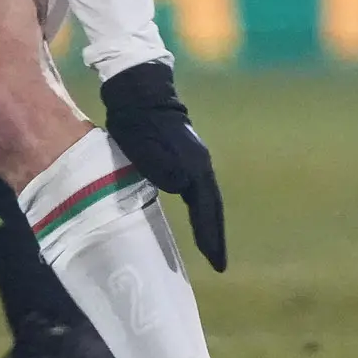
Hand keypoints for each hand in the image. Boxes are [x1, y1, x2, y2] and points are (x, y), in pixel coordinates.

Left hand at [99, 60, 224, 270]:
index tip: (216, 263)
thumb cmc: (138, 123)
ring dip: (209, 225)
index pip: (205, 209)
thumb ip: (164, 168)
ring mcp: (195, 160)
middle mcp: (200, 165)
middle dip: (215, 236)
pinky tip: (197, 220)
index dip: (210, 236)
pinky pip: (197, 192)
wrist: (140, 93)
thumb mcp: (146, 148)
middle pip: (212, 207)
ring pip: (206, 200)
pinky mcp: (186, 158)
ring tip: (211, 249)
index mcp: (193, 166)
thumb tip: (181, 186)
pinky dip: (200, 211)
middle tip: (219, 263)